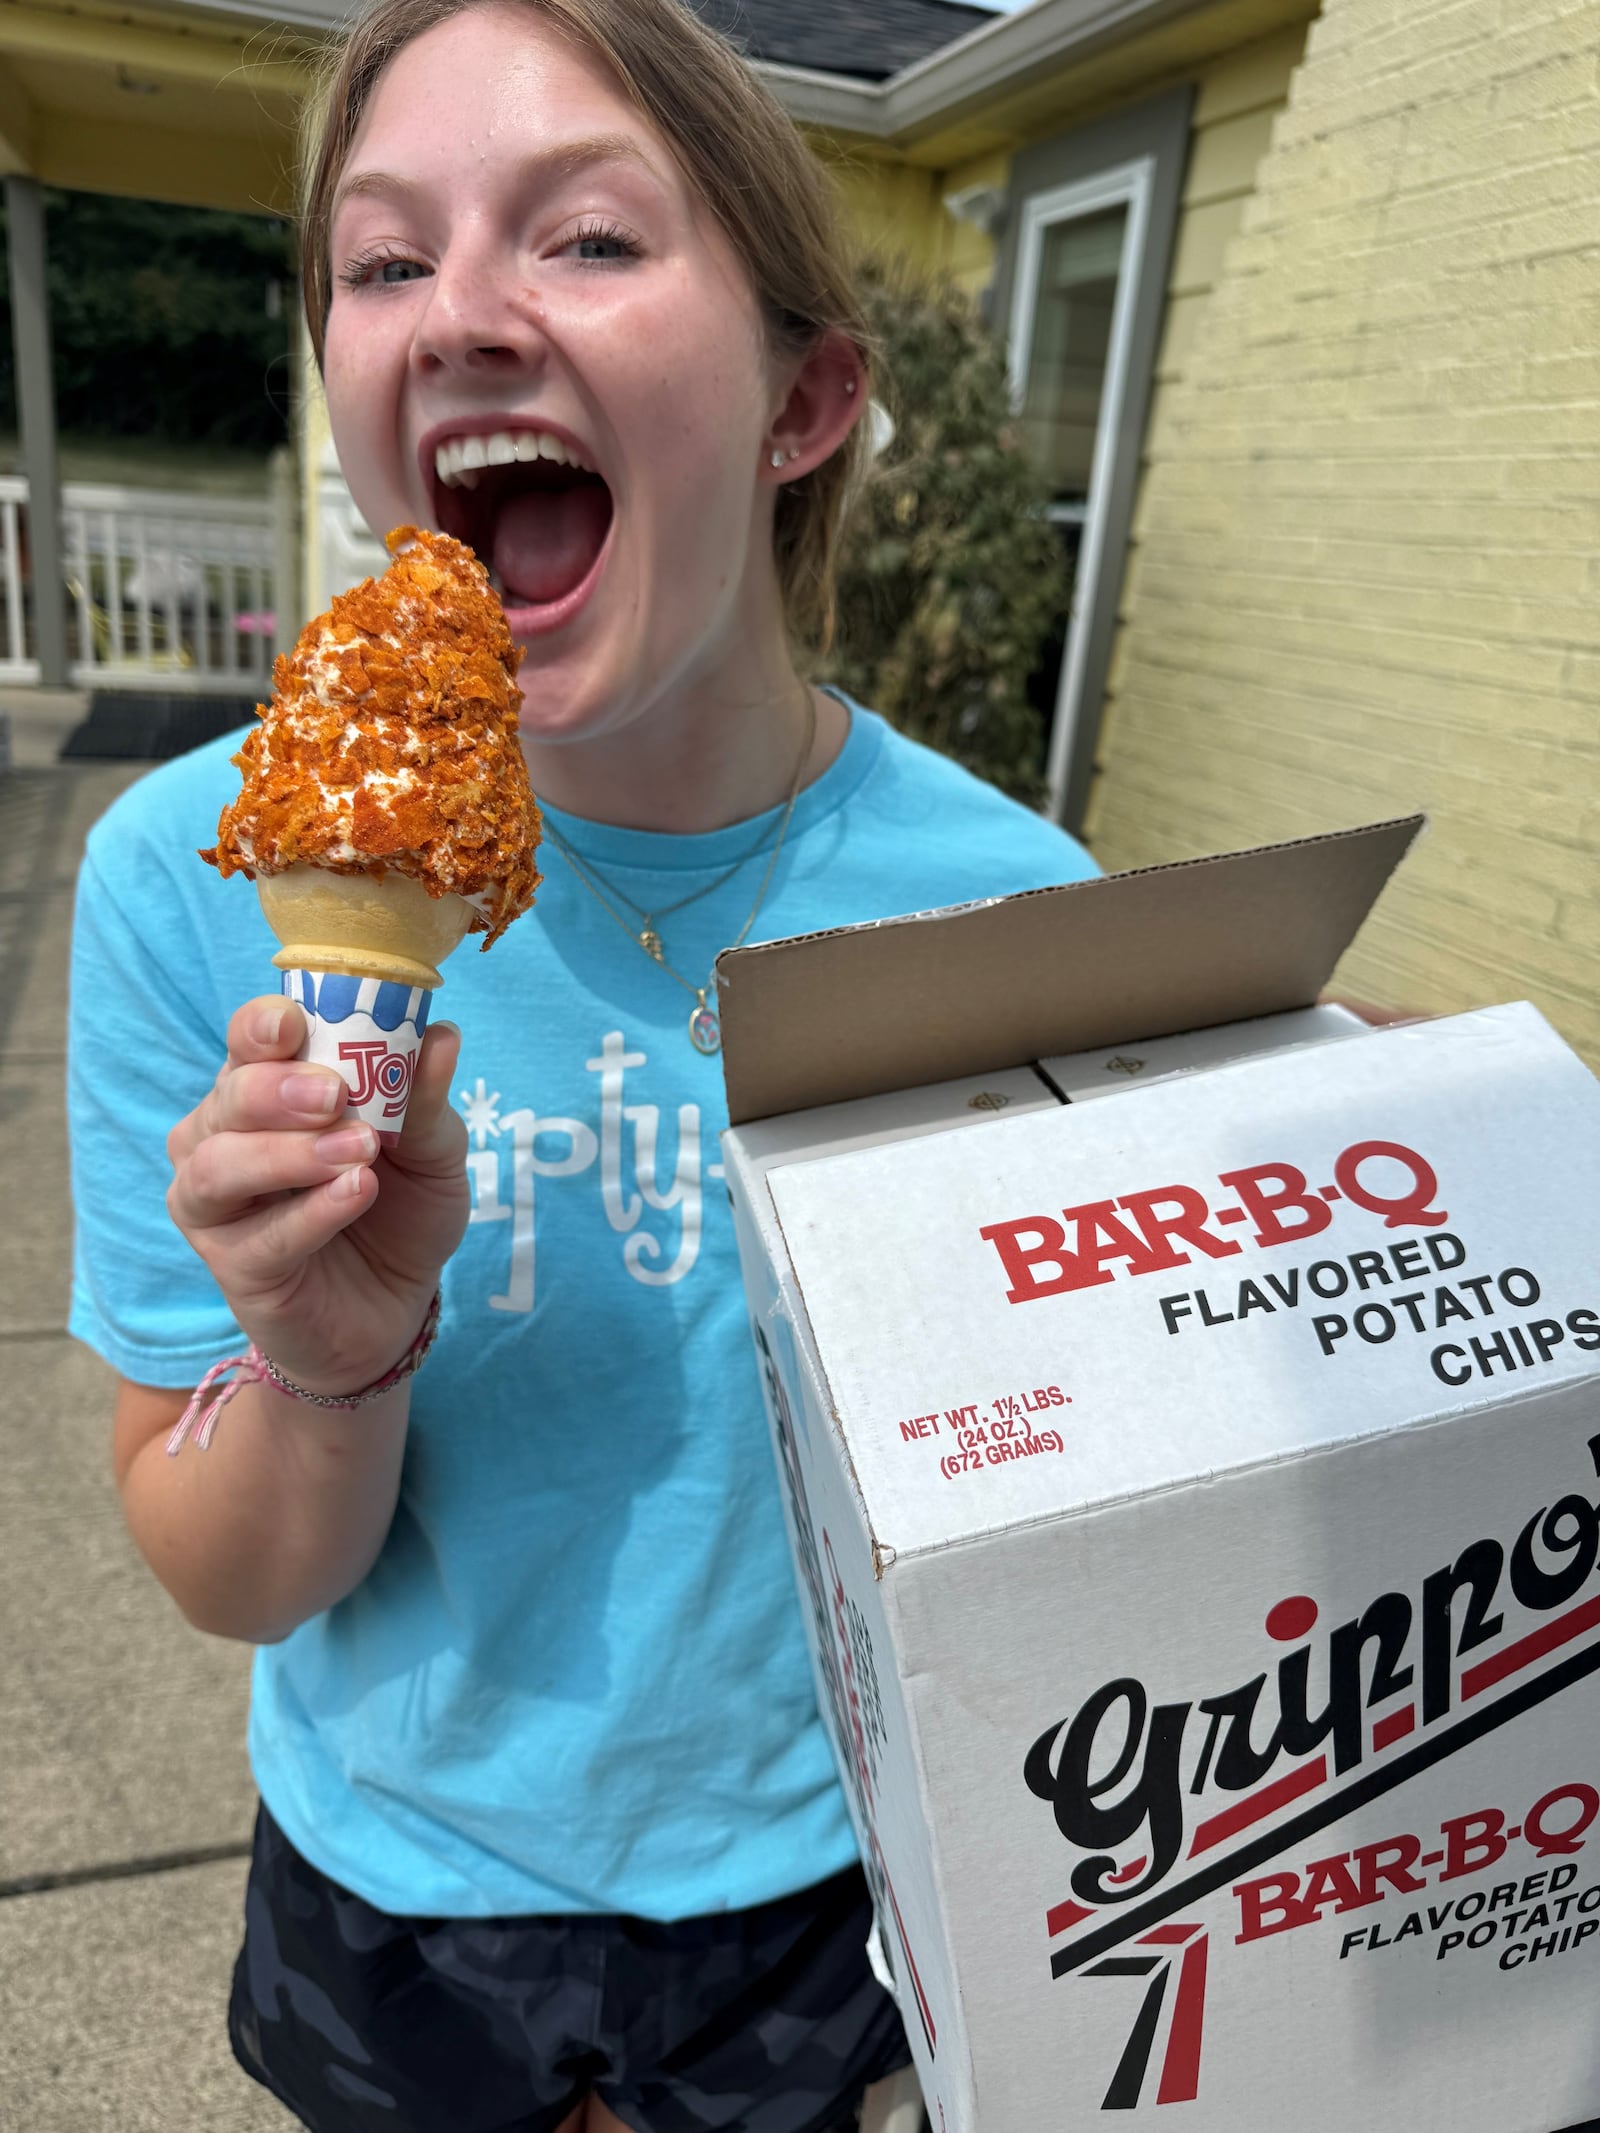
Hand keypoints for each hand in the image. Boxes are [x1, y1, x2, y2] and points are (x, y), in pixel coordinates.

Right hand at [165, 996, 468, 1395]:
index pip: (249, 1041)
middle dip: (277, 1089)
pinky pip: (259, 1236)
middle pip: (228, 1097)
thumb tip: (442, 1035)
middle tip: (334, 1094)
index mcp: (269, 1088)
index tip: (296, 1024)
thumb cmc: (400, 1210)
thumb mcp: (432, 1152)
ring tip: (359, 1152)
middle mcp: (224, 1136)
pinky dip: (311, 1212)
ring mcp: (217, 1204)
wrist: (396, 1306)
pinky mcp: (233, 1266)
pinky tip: (355, 1193)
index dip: (263, 1025)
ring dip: (289, 1154)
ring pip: (218, 1166)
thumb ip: (425, 1100)